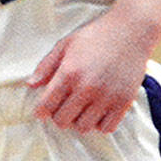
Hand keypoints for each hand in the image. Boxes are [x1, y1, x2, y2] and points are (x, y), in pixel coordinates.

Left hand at [27, 8, 151, 134]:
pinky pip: (106, 128)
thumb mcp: (65, 45)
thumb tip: (30, 85)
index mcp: (69, 73)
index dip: (41, 111)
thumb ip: (46, 66)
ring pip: (83, 128)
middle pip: (62, 121)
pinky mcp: (123, 103)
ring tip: (81, 108)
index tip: (42, 110)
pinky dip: (99, 123)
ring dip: (79, 120)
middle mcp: (86, 88)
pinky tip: (98, 110)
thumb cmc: (95, 36)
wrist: (130, 32)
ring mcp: (106, 97)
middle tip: (63, 106)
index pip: (46, 106)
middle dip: (58, 115)